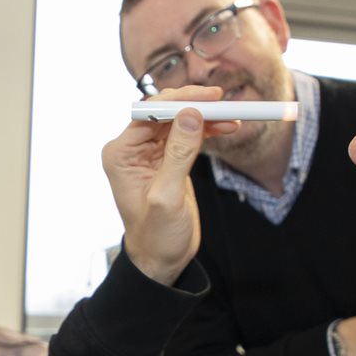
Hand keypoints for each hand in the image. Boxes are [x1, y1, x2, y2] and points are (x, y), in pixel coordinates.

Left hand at [102, 86, 238, 285]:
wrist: (161, 258)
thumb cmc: (156, 235)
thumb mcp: (167, 196)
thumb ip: (178, 154)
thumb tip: (191, 115)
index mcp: (121, 154)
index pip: (150, 113)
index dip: (180, 101)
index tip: (209, 97)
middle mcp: (132, 149)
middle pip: (166, 113)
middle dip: (196, 105)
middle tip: (225, 102)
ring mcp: (150, 153)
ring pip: (180, 122)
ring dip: (206, 117)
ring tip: (234, 118)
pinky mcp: (169, 159)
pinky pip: (188, 136)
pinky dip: (207, 130)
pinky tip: (227, 128)